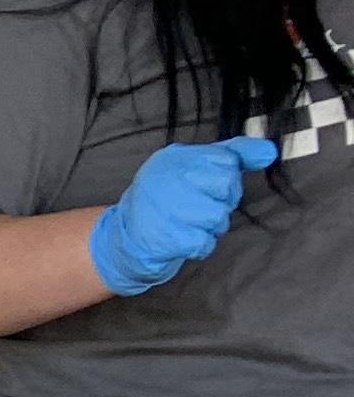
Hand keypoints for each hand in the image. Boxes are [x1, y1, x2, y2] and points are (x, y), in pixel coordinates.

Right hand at [87, 135, 275, 293]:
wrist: (126, 237)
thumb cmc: (169, 200)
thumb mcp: (196, 167)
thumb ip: (234, 155)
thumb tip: (270, 152)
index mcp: (174, 157)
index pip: (226, 163)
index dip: (226, 180)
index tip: (206, 187)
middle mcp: (165, 178)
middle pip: (226, 189)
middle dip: (220, 203)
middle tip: (196, 208)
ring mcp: (162, 208)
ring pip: (217, 218)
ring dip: (210, 227)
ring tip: (189, 225)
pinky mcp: (162, 237)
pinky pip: (203, 243)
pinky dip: (199, 245)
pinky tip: (183, 239)